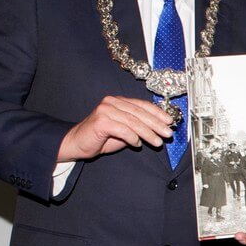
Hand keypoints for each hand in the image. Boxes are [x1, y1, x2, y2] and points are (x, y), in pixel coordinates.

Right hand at [58, 96, 172, 161]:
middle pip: (139, 113)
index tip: (169, 121)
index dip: (157, 113)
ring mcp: (105, 110)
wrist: (76, 144)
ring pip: (133, 121)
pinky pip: (122, 129)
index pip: (142, 105)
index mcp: (119, 101)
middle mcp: (112, 102)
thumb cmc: (101, 138)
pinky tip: (137, 144)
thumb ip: (138, 127)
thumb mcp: (124, 131)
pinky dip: (132, 138)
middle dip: (156, 124)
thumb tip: (160, 128)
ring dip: (148, 133)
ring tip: (157, 142)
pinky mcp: (101, 121)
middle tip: (168, 134)